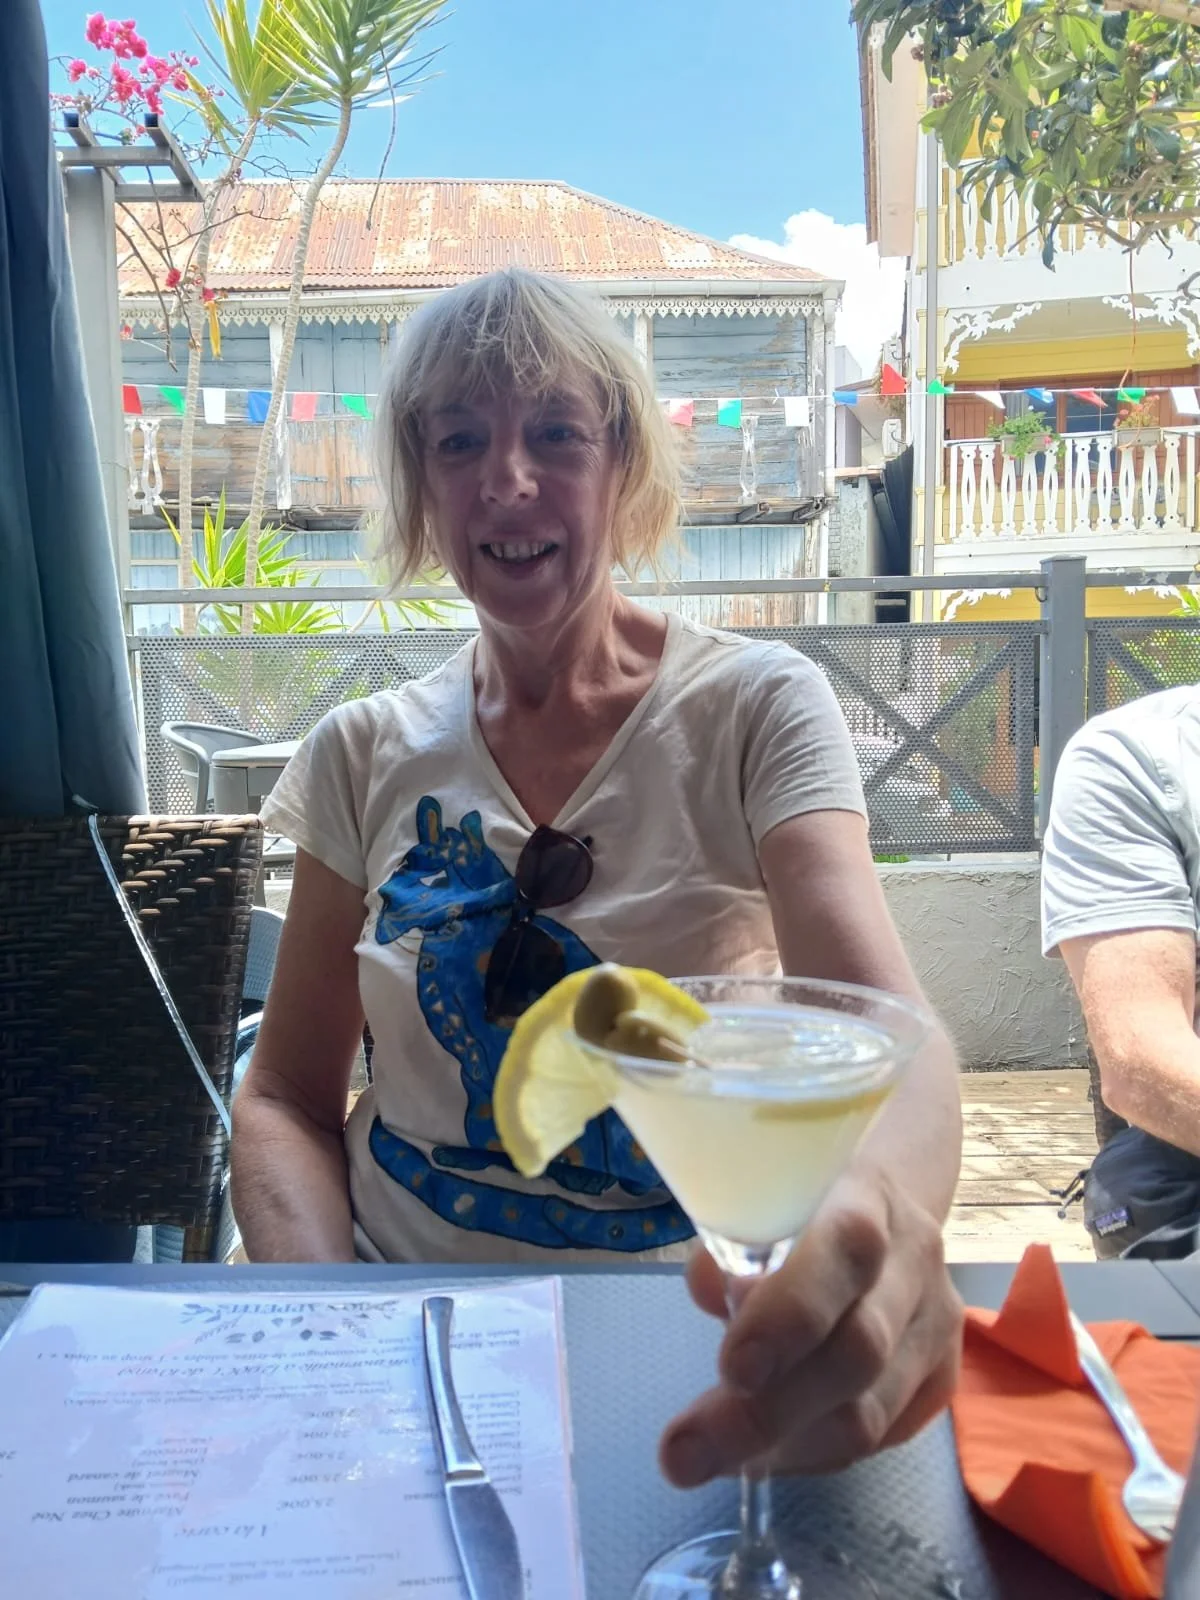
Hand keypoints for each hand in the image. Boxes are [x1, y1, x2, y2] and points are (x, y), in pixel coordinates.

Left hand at [659, 1167, 963, 1483]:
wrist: (887, 1207)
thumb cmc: (801, 1203)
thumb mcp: (759, 1198)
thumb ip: (732, 1243)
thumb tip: (713, 1292)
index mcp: (866, 1197)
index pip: (844, 1253)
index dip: (791, 1315)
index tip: (732, 1369)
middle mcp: (915, 1262)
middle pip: (859, 1352)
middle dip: (767, 1412)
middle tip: (685, 1452)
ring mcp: (936, 1323)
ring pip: (871, 1413)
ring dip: (783, 1447)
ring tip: (713, 1457)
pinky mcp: (942, 1376)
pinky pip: (880, 1438)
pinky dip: (813, 1454)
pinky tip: (765, 1451)